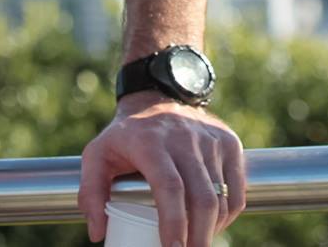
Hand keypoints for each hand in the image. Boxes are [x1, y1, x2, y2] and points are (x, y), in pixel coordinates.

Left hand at [78, 94, 245, 245]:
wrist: (158, 96)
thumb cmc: (125, 136)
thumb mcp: (96, 156)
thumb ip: (90, 193)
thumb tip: (98, 233)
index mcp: (151, 143)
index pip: (170, 187)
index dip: (174, 223)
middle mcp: (185, 138)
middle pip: (202, 197)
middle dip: (199, 237)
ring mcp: (211, 140)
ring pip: (222, 195)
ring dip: (213, 229)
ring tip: (197, 243)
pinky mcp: (229, 142)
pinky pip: (236, 187)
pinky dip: (229, 214)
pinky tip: (214, 226)